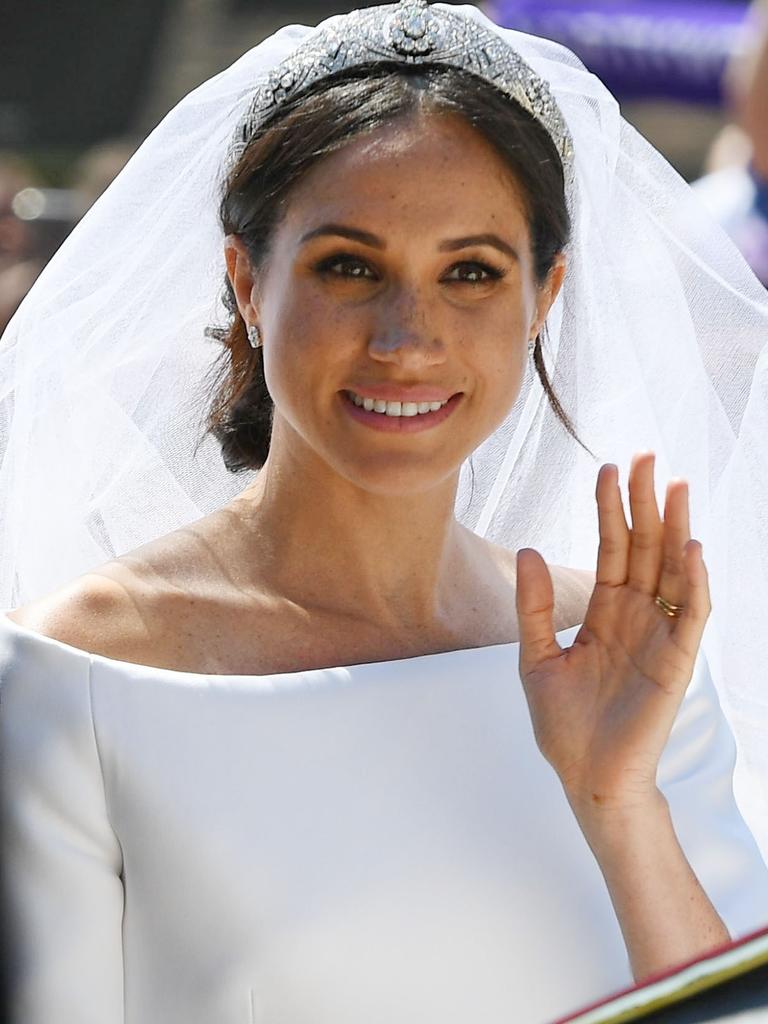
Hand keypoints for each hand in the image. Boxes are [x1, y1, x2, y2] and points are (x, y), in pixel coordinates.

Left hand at [515, 451, 710, 817]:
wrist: (586, 776)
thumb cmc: (563, 723)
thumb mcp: (535, 656)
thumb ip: (534, 605)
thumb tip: (528, 549)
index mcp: (603, 611)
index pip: (611, 548)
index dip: (609, 509)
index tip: (607, 468)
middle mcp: (635, 615)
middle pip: (644, 547)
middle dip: (645, 502)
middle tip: (647, 456)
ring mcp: (658, 635)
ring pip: (671, 570)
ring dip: (675, 528)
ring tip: (675, 485)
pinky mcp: (675, 661)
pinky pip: (690, 614)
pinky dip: (693, 581)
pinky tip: (690, 547)